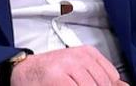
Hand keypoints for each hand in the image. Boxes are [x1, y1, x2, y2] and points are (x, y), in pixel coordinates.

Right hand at [10, 45, 128, 85]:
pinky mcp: (56, 77)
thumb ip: (101, 77)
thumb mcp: (79, 69)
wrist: (23, 71)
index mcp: (88, 53)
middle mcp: (79, 56)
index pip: (112, 76)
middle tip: (80, 84)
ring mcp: (68, 66)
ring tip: (72, 85)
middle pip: (102, 84)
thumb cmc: (51, 73)